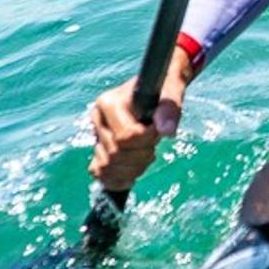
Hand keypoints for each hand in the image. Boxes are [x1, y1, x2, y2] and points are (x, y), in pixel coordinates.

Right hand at [90, 49, 190, 192]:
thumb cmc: (163, 90)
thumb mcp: (171, 93)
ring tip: (146, 155)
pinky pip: (99, 172)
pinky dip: (116, 178)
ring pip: (108, 166)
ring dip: (133, 168)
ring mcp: (97, 135)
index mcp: (108, 103)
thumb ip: (169, 109)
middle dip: (141, 155)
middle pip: (116, 154)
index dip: (146, 140)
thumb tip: (166, 131)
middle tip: (153, 145)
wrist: (158, 90)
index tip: (157, 131)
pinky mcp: (99, 148)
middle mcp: (98, 119)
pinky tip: (132, 175)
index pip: (125, 137)